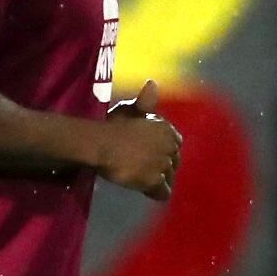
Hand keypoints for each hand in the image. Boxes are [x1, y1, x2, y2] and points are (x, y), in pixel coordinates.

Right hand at [96, 85, 182, 199]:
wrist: (100, 145)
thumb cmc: (112, 125)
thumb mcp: (129, 110)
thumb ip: (145, 101)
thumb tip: (153, 83)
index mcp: (166, 129)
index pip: (176, 143)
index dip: (164, 148)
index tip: (150, 151)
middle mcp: (170, 146)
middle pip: (174, 161)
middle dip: (164, 164)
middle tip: (145, 166)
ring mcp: (163, 165)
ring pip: (169, 177)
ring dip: (160, 179)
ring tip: (144, 179)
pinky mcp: (154, 181)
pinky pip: (164, 192)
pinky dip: (157, 193)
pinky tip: (146, 190)